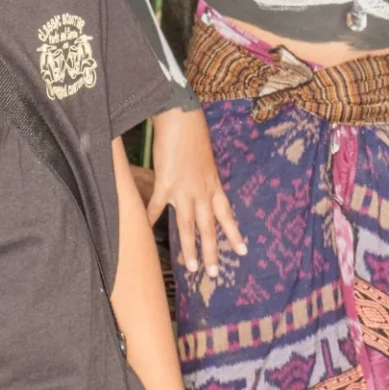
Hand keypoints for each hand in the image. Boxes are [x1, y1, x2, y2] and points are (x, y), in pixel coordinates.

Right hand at [148, 106, 244, 280]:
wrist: (182, 116)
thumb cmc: (192, 132)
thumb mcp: (204, 158)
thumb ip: (201, 174)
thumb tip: (197, 181)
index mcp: (213, 184)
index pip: (227, 214)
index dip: (234, 233)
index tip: (242, 251)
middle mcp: (202, 191)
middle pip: (209, 227)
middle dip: (213, 251)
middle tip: (215, 273)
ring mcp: (184, 189)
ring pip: (188, 225)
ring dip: (190, 248)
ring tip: (193, 268)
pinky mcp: (166, 182)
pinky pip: (156, 206)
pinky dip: (150, 219)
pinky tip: (146, 233)